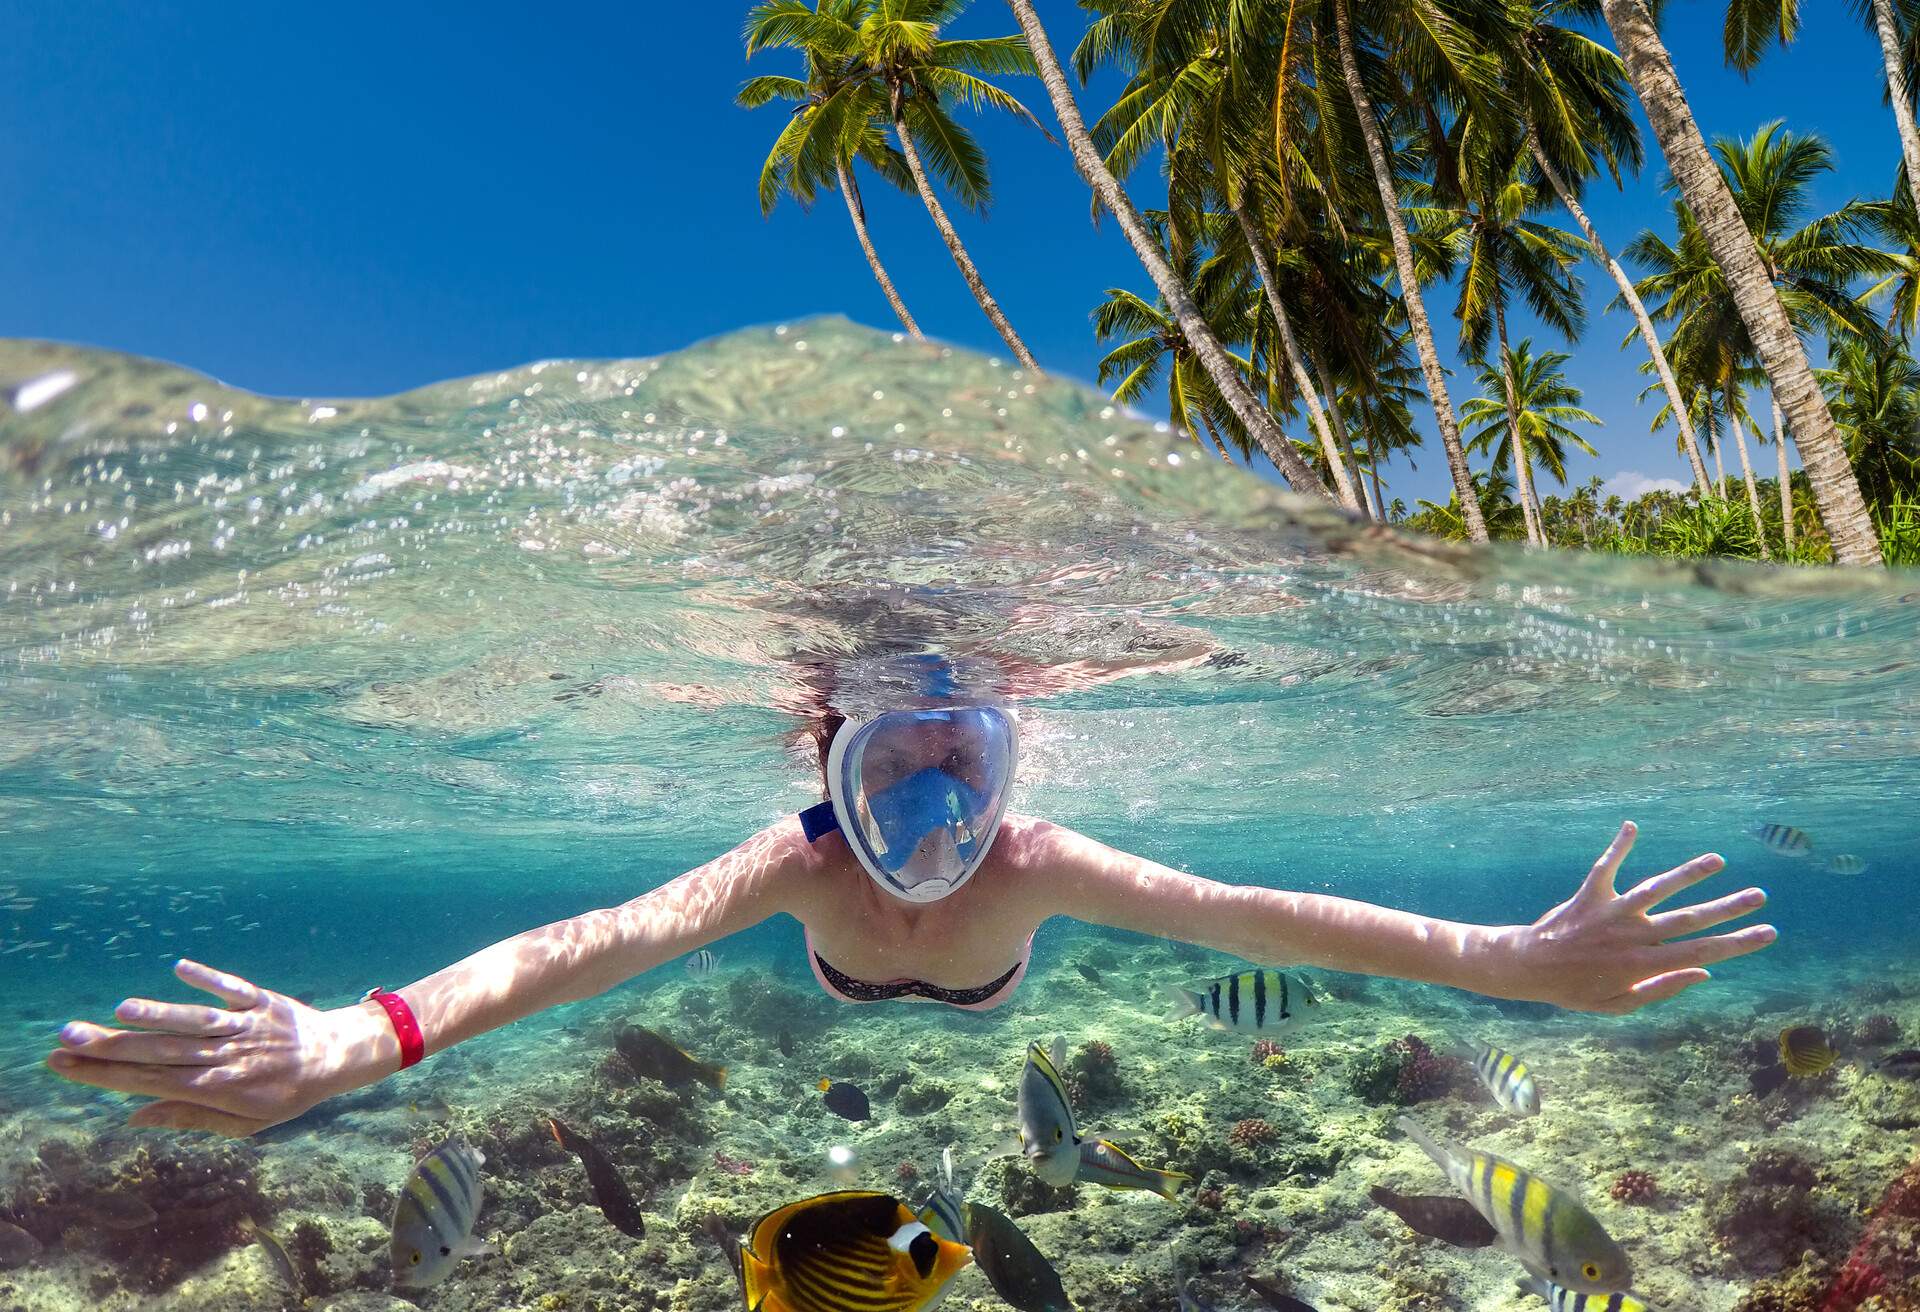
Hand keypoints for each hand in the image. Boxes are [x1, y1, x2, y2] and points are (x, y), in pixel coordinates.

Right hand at [46, 959, 396, 1135]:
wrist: (337, 1058)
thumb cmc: (285, 1095)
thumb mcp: (241, 1123)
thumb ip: (187, 1117)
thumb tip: (132, 1117)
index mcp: (217, 1090)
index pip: (150, 1083)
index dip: (105, 1075)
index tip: (63, 1064)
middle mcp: (228, 1057)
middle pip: (162, 1053)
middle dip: (111, 1047)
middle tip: (64, 1038)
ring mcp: (245, 1027)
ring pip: (194, 1021)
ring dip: (156, 1015)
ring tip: (117, 1012)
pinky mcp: (262, 1000)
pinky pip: (232, 988)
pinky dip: (208, 978)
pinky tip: (178, 967)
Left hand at [1500, 821, 1774, 1013]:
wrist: (1527, 968)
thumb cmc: (1575, 989)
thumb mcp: (1620, 1004)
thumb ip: (1661, 989)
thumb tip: (1704, 972)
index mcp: (1643, 965)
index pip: (1702, 952)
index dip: (1738, 943)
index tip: (1768, 932)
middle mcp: (1632, 937)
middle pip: (1689, 920)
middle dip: (1727, 908)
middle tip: (1760, 895)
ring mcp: (1611, 913)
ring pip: (1656, 889)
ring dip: (1688, 873)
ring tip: (1718, 860)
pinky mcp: (1589, 896)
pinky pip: (1606, 867)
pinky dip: (1619, 846)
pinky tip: (1631, 826)